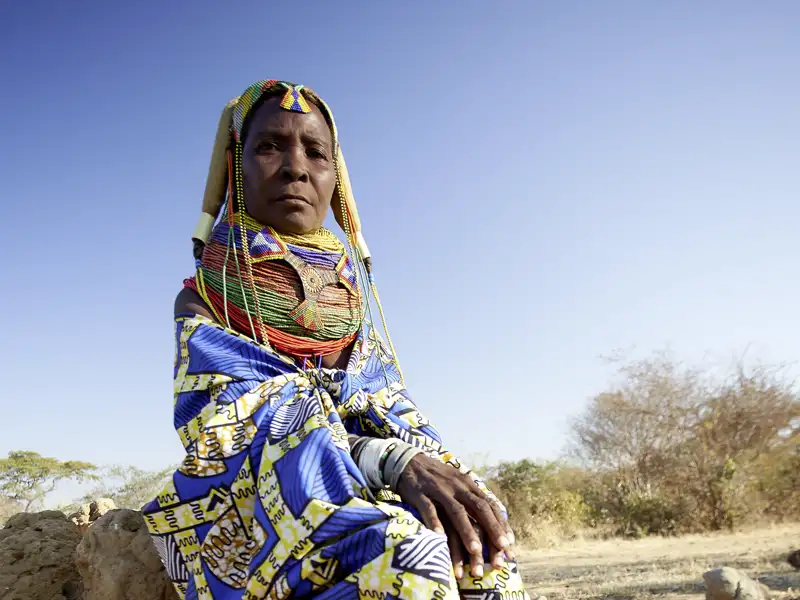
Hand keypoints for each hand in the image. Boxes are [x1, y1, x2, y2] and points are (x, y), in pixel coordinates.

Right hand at [395, 453, 514, 579]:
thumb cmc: (437, 479)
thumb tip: (490, 524)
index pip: (489, 504)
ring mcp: (439, 490)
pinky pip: (429, 510)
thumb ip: (471, 501)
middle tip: (502, 549)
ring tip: (475, 551)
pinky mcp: (420, 494)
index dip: (500, 523)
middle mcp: (457, 486)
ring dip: (467, 531)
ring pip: (456, 511)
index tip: (509, 543)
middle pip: (478, 508)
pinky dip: (434, 523)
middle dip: (492, 529)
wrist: (408, 462)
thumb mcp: (458, 484)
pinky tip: (439, 537)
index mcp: (468, 485)